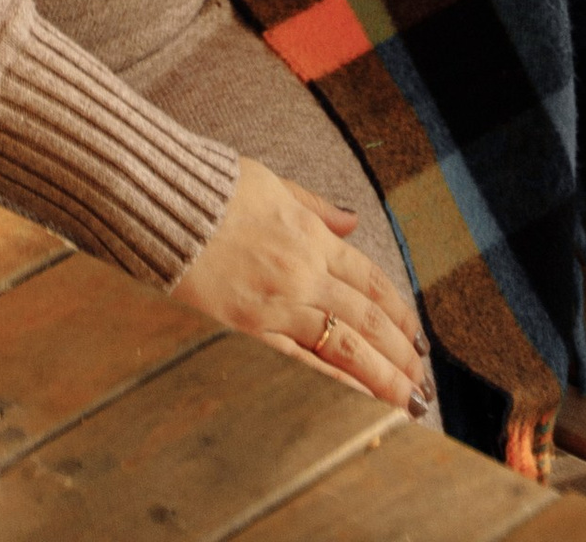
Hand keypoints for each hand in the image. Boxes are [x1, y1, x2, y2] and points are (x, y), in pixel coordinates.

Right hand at [172, 158, 429, 415]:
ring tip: (406, 402)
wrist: (163, 201)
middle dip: (401, 356)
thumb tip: (352, 219)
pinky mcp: (248, 327)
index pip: (371, 282)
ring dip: (381, 377)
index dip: (400, 315)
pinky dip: (334, 382)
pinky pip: (301, 361)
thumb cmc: (213, 189)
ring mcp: (278, 303)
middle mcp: (303, 272)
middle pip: (367, 320)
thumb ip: (316, 208)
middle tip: (422, 385)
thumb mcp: (273, 183)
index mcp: (311, 236)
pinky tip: (358, 400)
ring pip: (344, 346)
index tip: (418, 341)